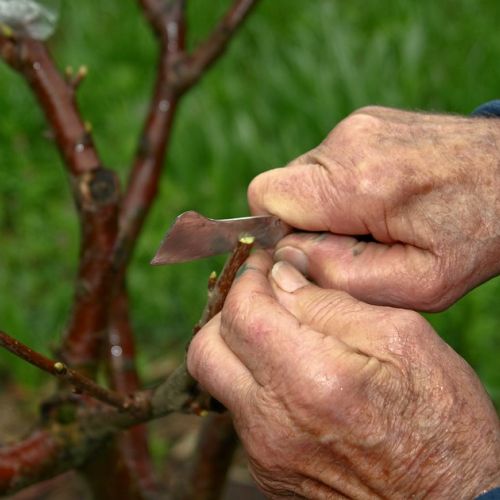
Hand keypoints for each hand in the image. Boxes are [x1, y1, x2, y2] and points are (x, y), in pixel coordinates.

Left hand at [187, 251, 499, 498]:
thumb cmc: (440, 419)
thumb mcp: (402, 339)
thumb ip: (332, 302)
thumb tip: (283, 275)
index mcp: (311, 378)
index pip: (242, 312)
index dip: (248, 277)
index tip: (264, 263)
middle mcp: (274, 421)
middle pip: (206, 348)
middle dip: (229, 311)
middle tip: (263, 295)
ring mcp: (266, 452)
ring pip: (219, 380)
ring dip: (240, 346)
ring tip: (280, 332)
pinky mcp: (269, 470)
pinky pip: (242, 412)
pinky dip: (257, 382)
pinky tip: (294, 376)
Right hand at [248, 106, 499, 310]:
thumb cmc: (476, 234)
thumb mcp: (419, 283)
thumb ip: (342, 277)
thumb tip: (288, 257)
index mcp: (358, 182)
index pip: (266, 198)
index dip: (279, 232)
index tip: (317, 252)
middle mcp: (349, 141)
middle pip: (281, 189)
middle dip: (306, 224)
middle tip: (356, 242)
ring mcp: (357, 124)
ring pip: (303, 177)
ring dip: (326, 207)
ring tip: (376, 219)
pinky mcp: (364, 121)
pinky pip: (326, 164)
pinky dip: (341, 188)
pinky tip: (382, 198)